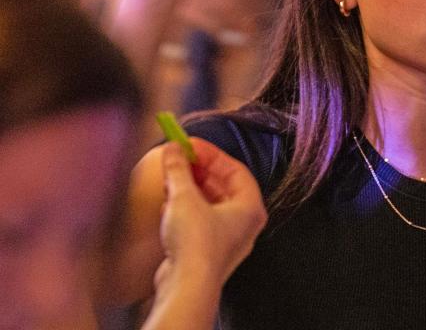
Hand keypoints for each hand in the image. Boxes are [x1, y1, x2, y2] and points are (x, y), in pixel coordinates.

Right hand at [153, 139, 266, 293]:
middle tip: (179, 159)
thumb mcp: (184, 196)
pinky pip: (199, 221)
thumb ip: (179, 169)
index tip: (191, 145)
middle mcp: (244, 223)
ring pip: (209, 204)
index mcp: (251, 207)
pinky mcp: (207, 251)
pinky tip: (168, 204)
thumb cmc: (197, 243)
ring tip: (170, 179)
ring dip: (189, 189)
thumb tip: (173, 149)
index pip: (235, 170)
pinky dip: (185, 208)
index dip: (212, 155)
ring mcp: (226, 239)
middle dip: (199, 171)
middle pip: (223, 186)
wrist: (187, 286)